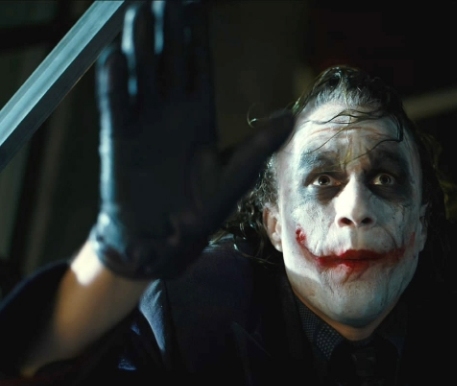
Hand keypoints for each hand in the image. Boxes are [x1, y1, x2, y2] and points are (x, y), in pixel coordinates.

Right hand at [90, 1, 292, 278]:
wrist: (164, 240)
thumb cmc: (202, 210)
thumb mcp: (235, 175)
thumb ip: (258, 145)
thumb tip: (291, 117)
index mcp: (198, 116)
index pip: (196, 66)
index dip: (194, 36)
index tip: (193, 3)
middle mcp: (169, 113)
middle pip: (166, 60)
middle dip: (166, 28)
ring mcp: (142, 123)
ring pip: (139, 74)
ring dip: (139, 45)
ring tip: (138, 12)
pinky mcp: (118, 139)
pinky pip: (115, 106)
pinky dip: (114, 83)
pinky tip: (115, 57)